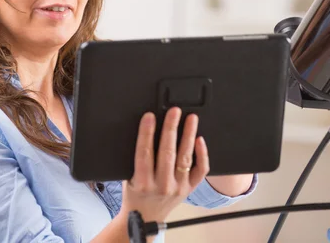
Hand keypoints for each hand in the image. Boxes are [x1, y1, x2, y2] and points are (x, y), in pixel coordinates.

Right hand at [119, 107, 209, 223]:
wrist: (146, 218)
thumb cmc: (135, 194)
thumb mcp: (128, 178)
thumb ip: (135, 158)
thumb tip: (143, 129)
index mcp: (142, 183)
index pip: (144, 153)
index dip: (146, 133)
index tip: (149, 116)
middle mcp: (161, 186)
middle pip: (167, 153)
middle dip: (171, 129)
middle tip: (174, 111)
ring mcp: (178, 188)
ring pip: (185, 158)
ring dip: (188, 135)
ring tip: (191, 119)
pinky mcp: (190, 189)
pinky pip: (200, 170)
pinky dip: (202, 154)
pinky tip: (200, 139)